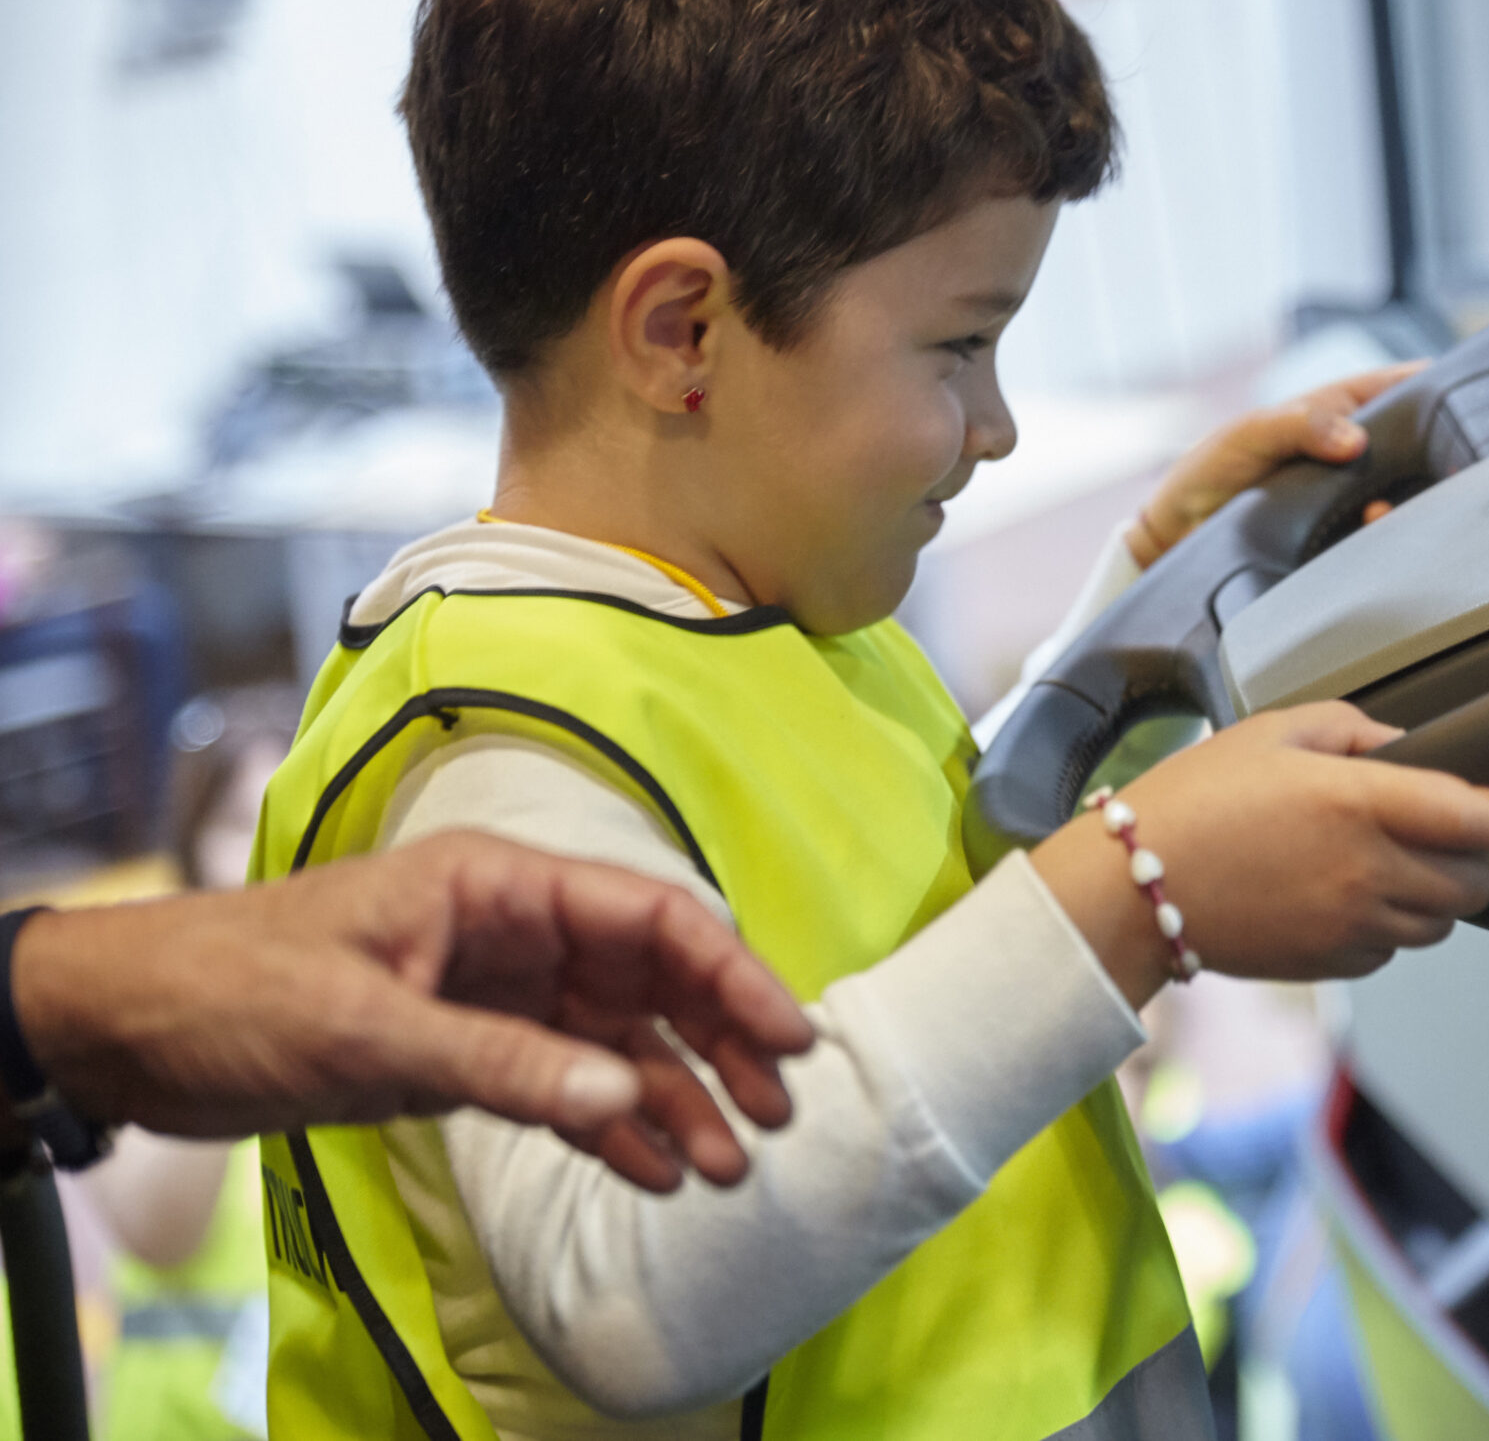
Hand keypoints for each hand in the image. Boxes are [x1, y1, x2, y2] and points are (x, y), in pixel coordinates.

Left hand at [12, 832, 815, 1192]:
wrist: (127, 1029)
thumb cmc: (235, 990)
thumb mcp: (369, 1027)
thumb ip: (503, 1063)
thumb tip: (628, 1100)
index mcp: (501, 884)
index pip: (651, 918)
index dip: (732, 974)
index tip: (790, 1038)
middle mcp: (516, 930)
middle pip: (654, 980)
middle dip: (720, 1047)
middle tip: (777, 1117)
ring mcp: (498, 992)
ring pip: (620, 1041)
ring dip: (676, 1100)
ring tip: (729, 1167)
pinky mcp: (470, 1049)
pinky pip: (567, 1085)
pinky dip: (612, 1128)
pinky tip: (657, 1175)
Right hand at [1030, 702, 1488, 1003]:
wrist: (1133, 886)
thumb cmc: (1196, 800)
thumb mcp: (1276, 731)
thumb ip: (1355, 729)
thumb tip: (1406, 749)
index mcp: (1360, 801)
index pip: (1475, 817)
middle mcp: (1366, 870)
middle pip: (1471, 881)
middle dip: (1478, 858)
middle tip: (1450, 835)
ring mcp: (1351, 923)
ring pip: (1439, 922)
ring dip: (1435, 893)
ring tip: (1386, 861)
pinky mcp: (1333, 962)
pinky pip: (1393, 949)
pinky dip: (1390, 925)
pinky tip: (1345, 893)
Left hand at [1128, 363, 1423, 568]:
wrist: (1182, 536)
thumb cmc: (1212, 469)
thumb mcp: (1252, 432)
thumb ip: (1302, 425)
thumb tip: (1355, 441)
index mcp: (1344, 406)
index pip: (1409, 384)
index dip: (1439, 389)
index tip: (1460, 404)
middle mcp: (1359, 448)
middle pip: (1422, 444)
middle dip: (1438, 456)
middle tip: (1443, 470)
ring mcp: (1357, 492)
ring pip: (1409, 492)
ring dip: (1409, 501)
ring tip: (1383, 510)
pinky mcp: (1348, 533)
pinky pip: (1382, 532)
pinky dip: (1385, 534)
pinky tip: (1373, 533)